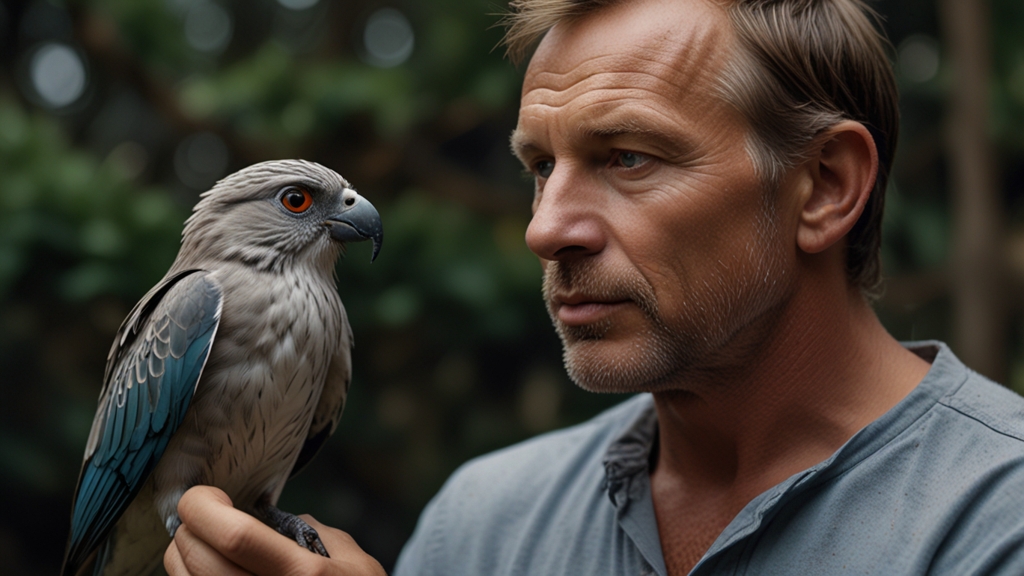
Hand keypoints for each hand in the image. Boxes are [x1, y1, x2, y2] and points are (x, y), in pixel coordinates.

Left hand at [165, 485, 386, 575]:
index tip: (202, 497)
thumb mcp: (354, 561)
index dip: (203, 509)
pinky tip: (206, 571)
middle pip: (200, 561)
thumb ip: (311, 534)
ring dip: (181, 559)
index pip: (234, 537)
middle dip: (187, 530)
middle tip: (196, 518)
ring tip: (197, 545)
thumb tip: (266, 521)